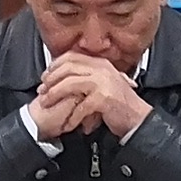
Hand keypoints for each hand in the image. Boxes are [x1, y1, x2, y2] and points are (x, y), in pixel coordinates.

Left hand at [29, 54, 148, 142]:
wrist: (138, 119)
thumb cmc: (121, 105)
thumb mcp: (105, 84)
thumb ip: (90, 76)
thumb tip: (68, 76)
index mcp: (101, 64)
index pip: (72, 56)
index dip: (55, 65)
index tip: (46, 75)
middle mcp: (102, 69)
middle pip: (67, 68)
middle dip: (51, 80)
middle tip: (42, 90)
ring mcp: (103, 83)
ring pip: (70, 84)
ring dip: (54, 95)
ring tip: (47, 104)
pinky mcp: (104, 98)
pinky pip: (80, 106)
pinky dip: (72, 117)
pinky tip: (68, 124)